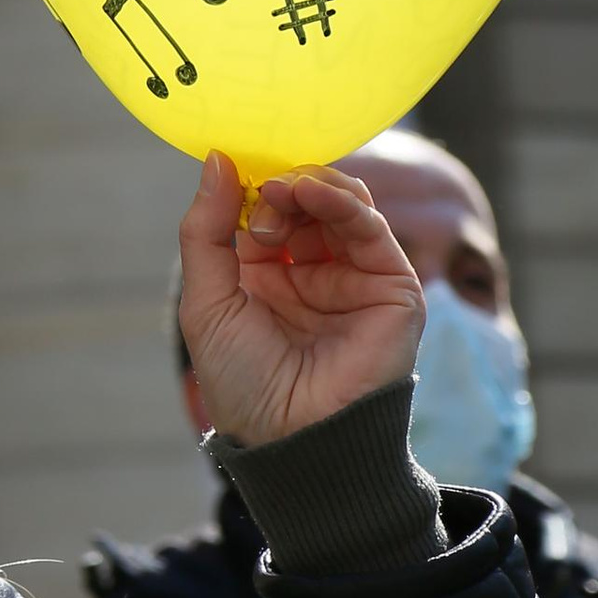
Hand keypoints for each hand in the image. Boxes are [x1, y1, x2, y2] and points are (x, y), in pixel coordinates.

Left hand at [178, 154, 426, 450]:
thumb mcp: (206, 302)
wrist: (290, 439)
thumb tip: (215, 159)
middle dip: (278, 185)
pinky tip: (310, 191)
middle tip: (260, 191)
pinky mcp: (391, 287)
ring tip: (281, 190)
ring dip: (308, 185)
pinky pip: (371, 228)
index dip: (249, 185)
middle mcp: (313, 272)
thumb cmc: (243, 383)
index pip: (266, 209)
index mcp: (268, 277)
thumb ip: (206, 231)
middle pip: (305, 200)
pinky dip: (341, 200)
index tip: (229, 166)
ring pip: (342, 203)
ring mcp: (354, 278)